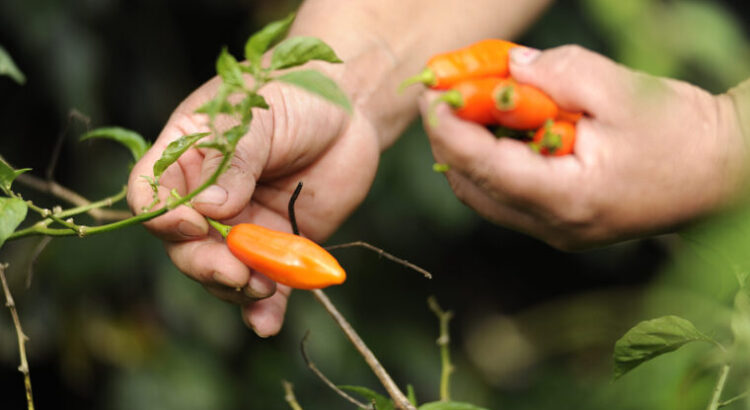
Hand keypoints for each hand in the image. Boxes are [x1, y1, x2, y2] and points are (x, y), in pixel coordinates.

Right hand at [127, 69, 379, 335]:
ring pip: (221, 271)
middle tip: (235, 272)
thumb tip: (210, 209)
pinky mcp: (277, 247)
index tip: (192, 223)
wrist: (349, 112)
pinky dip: (263, 309)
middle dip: (205, 264)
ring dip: (235, 289)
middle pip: (185, 245)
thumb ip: (232, 160)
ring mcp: (241, 226)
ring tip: (263, 287)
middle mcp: (207, 199)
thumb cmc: (295, 97)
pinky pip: (265, 286)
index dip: (161, 215)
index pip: (150, 193)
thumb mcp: (256, 115)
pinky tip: (266, 323)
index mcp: (186, 157)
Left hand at [421, 45, 747, 249]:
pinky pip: (505, 197)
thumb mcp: (618, 89)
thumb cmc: (681, 133)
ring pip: (483, 195)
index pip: (481, 166)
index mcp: (566, 198)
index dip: (447, 127)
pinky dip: (491, 162)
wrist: (722, 173)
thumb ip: (555, 74)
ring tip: (468, 106)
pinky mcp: (559, 225)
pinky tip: (497, 129)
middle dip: (449, 137)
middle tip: (443, 93)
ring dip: (467, 151)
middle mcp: (553, 226)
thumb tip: (507, 69)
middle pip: (472, 185)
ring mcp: (555, 231)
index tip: (432, 92)